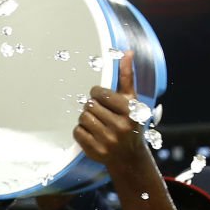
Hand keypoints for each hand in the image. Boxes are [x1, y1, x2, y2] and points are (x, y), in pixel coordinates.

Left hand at [73, 50, 146, 168]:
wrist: (129, 156)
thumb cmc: (130, 123)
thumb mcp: (133, 101)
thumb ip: (127, 77)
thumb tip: (127, 53)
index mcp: (129, 112)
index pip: (101, 94)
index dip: (96, 93)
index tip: (100, 97)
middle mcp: (119, 127)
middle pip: (90, 106)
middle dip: (92, 107)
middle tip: (99, 112)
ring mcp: (107, 140)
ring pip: (82, 118)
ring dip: (85, 118)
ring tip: (95, 122)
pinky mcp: (95, 151)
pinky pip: (77, 132)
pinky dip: (80, 131)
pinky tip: (91, 133)